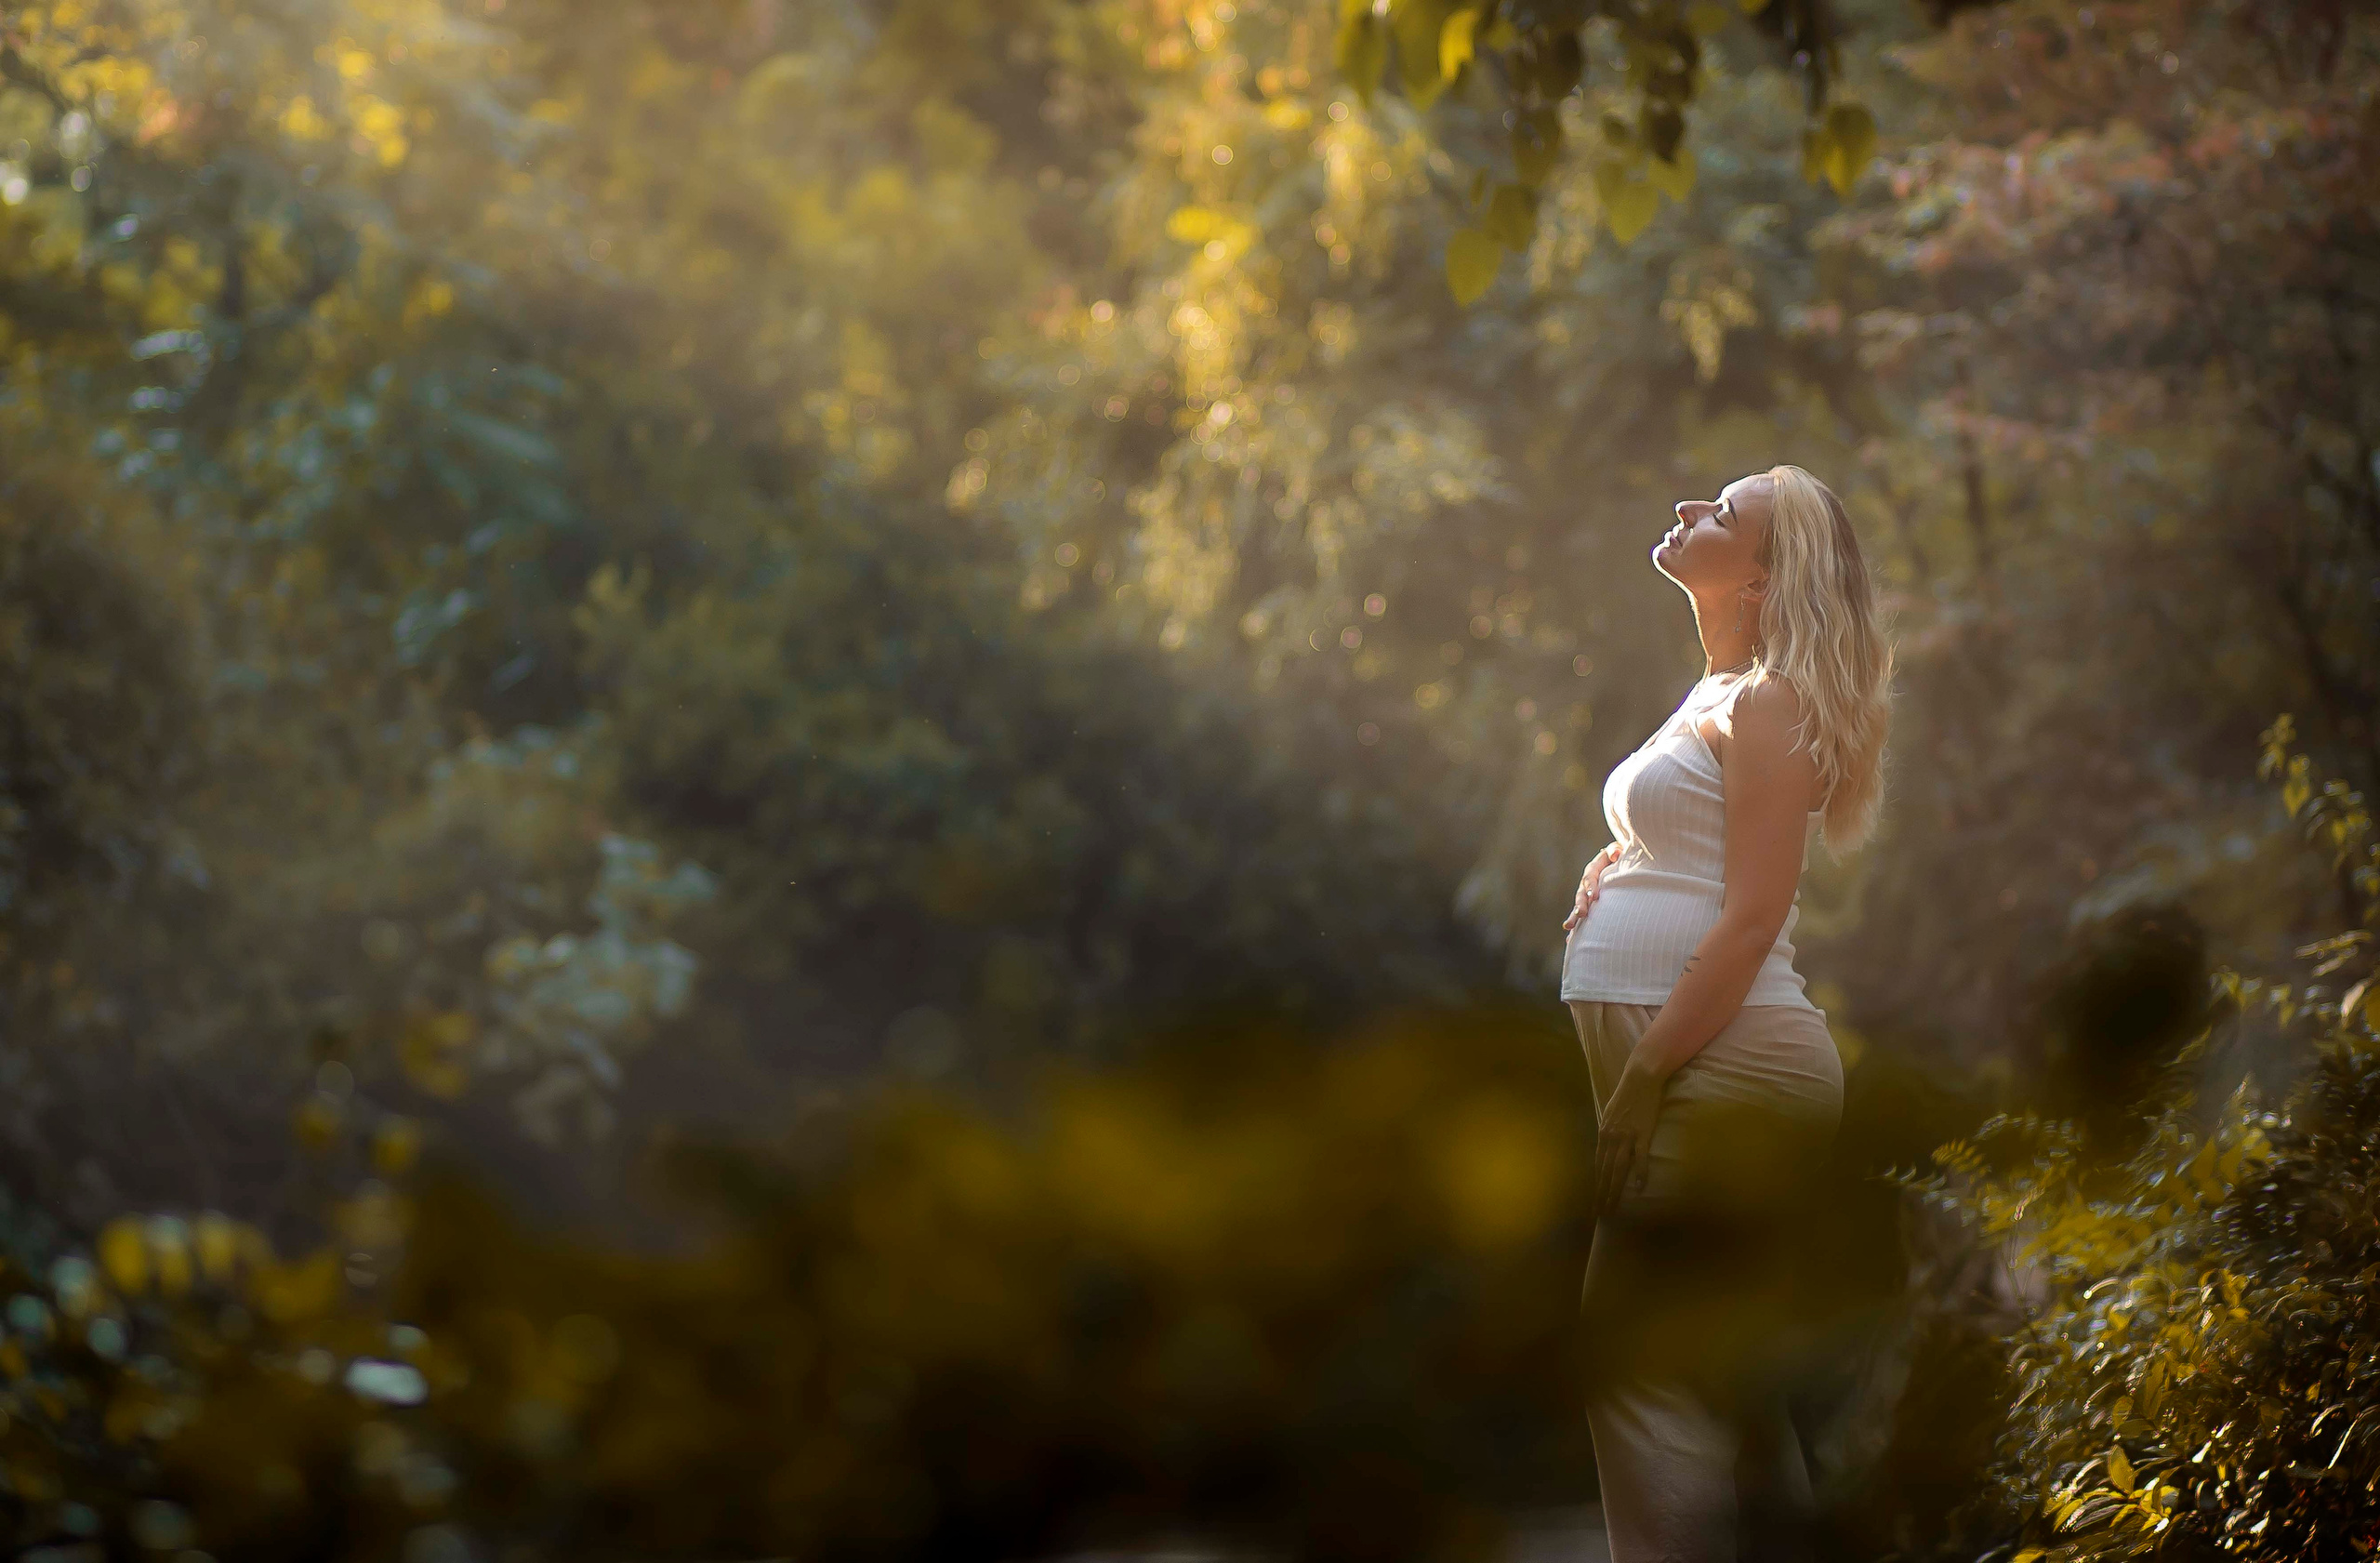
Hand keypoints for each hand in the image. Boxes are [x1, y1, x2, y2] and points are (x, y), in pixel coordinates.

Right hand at [1563, 843, 1620, 931]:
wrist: (1620, 864)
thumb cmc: (1622, 857)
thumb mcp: (1619, 850)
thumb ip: (1615, 850)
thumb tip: (1615, 853)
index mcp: (1594, 869)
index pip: (1590, 877)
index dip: (1591, 886)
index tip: (1594, 896)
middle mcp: (1587, 884)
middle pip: (1581, 894)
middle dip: (1580, 904)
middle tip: (1581, 914)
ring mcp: (1587, 896)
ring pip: (1578, 906)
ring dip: (1574, 917)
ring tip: (1569, 927)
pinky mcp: (1590, 906)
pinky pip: (1581, 917)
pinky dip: (1577, 929)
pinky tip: (1570, 941)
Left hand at [1594, 1065, 1663, 1214]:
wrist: (1640, 1078)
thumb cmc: (1627, 1094)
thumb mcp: (1611, 1114)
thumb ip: (1609, 1130)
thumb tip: (1608, 1145)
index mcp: (1603, 1133)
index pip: (1597, 1165)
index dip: (1595, 1184)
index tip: (1593, 1200)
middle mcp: (1611, 1137)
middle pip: (1604, 1171)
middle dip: (1601, 1194)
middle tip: (1599, 1213)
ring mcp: (1626, 1136)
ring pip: (1618, 1169)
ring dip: (1614, 1190)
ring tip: (1612, 1207)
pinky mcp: (1642, 1133)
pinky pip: (1640, 1157)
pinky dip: (1639, 1172)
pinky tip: (1639, 1187)